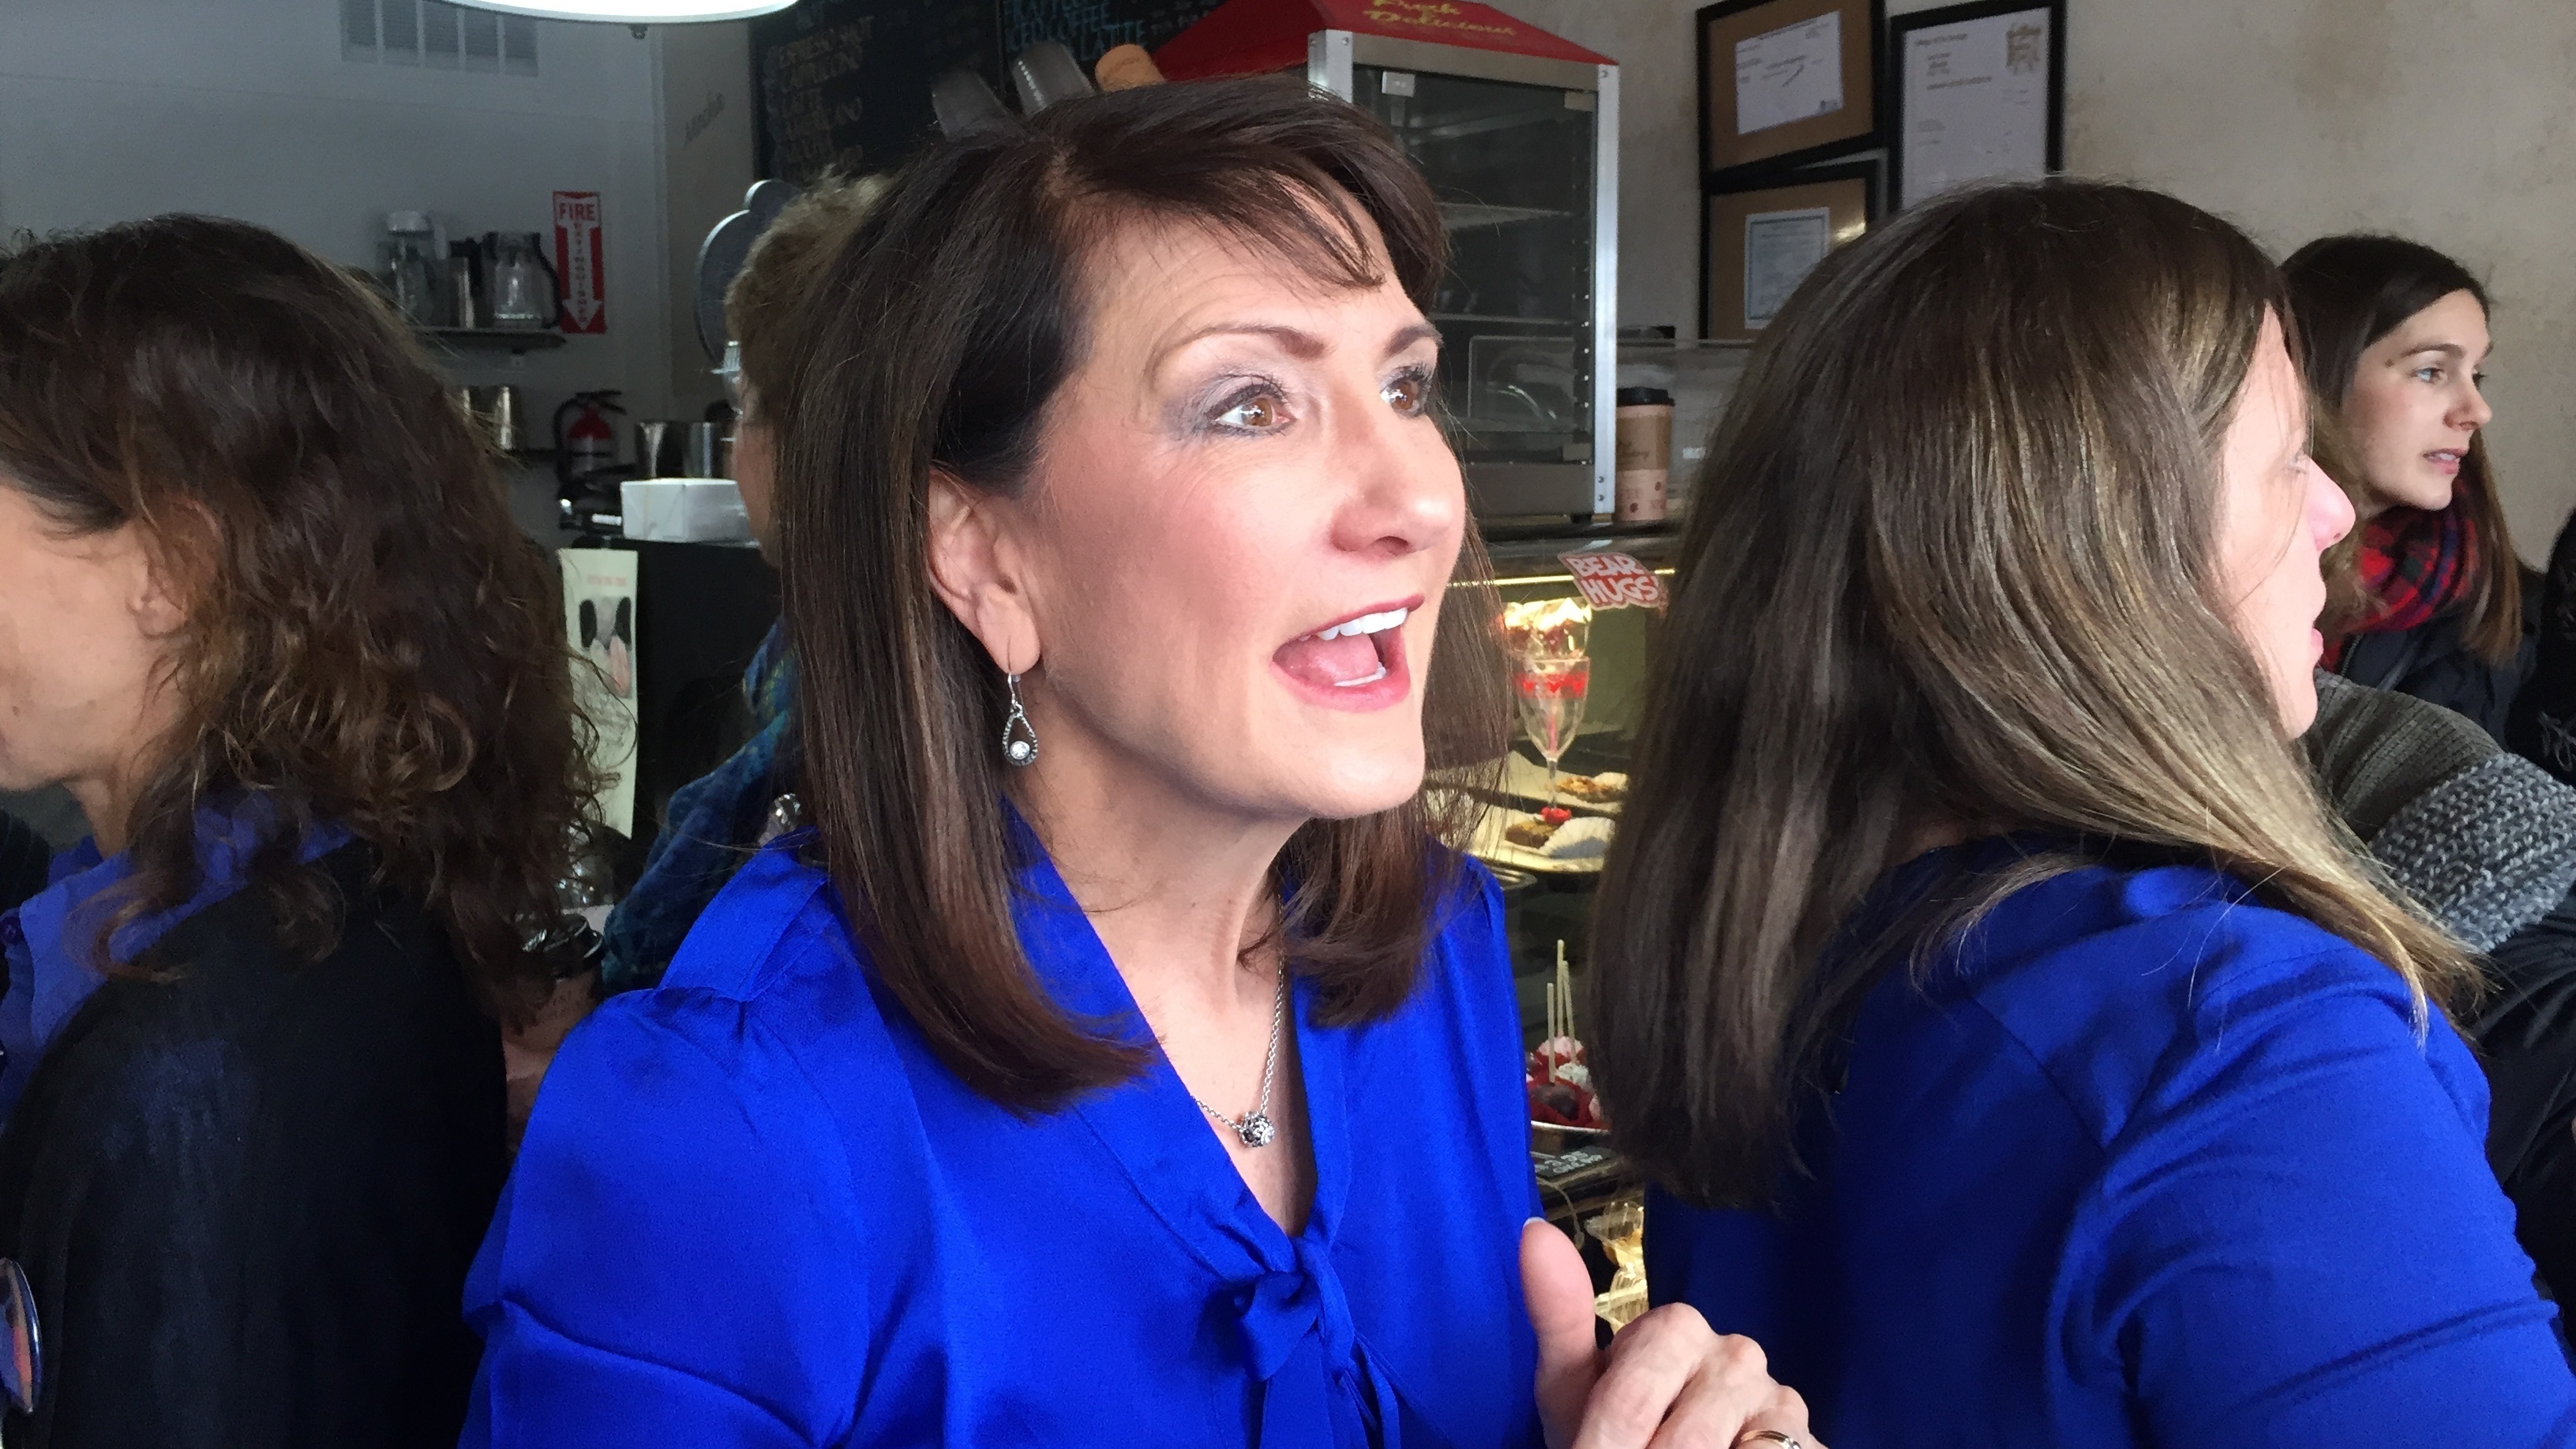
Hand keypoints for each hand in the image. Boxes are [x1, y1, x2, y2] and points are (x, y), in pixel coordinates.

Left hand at [1522, 1219, 1816, 1448]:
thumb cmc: (1612, 1427)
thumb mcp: (1572, 1384)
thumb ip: (1559, 1315)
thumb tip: (1536, 1231)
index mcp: (1677, 1328)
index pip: (1631, 1398)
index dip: (1602, 1445)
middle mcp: (1737, 1354)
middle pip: (1684, 1437)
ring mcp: (1781, 1401)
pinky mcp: (1811, 1443)